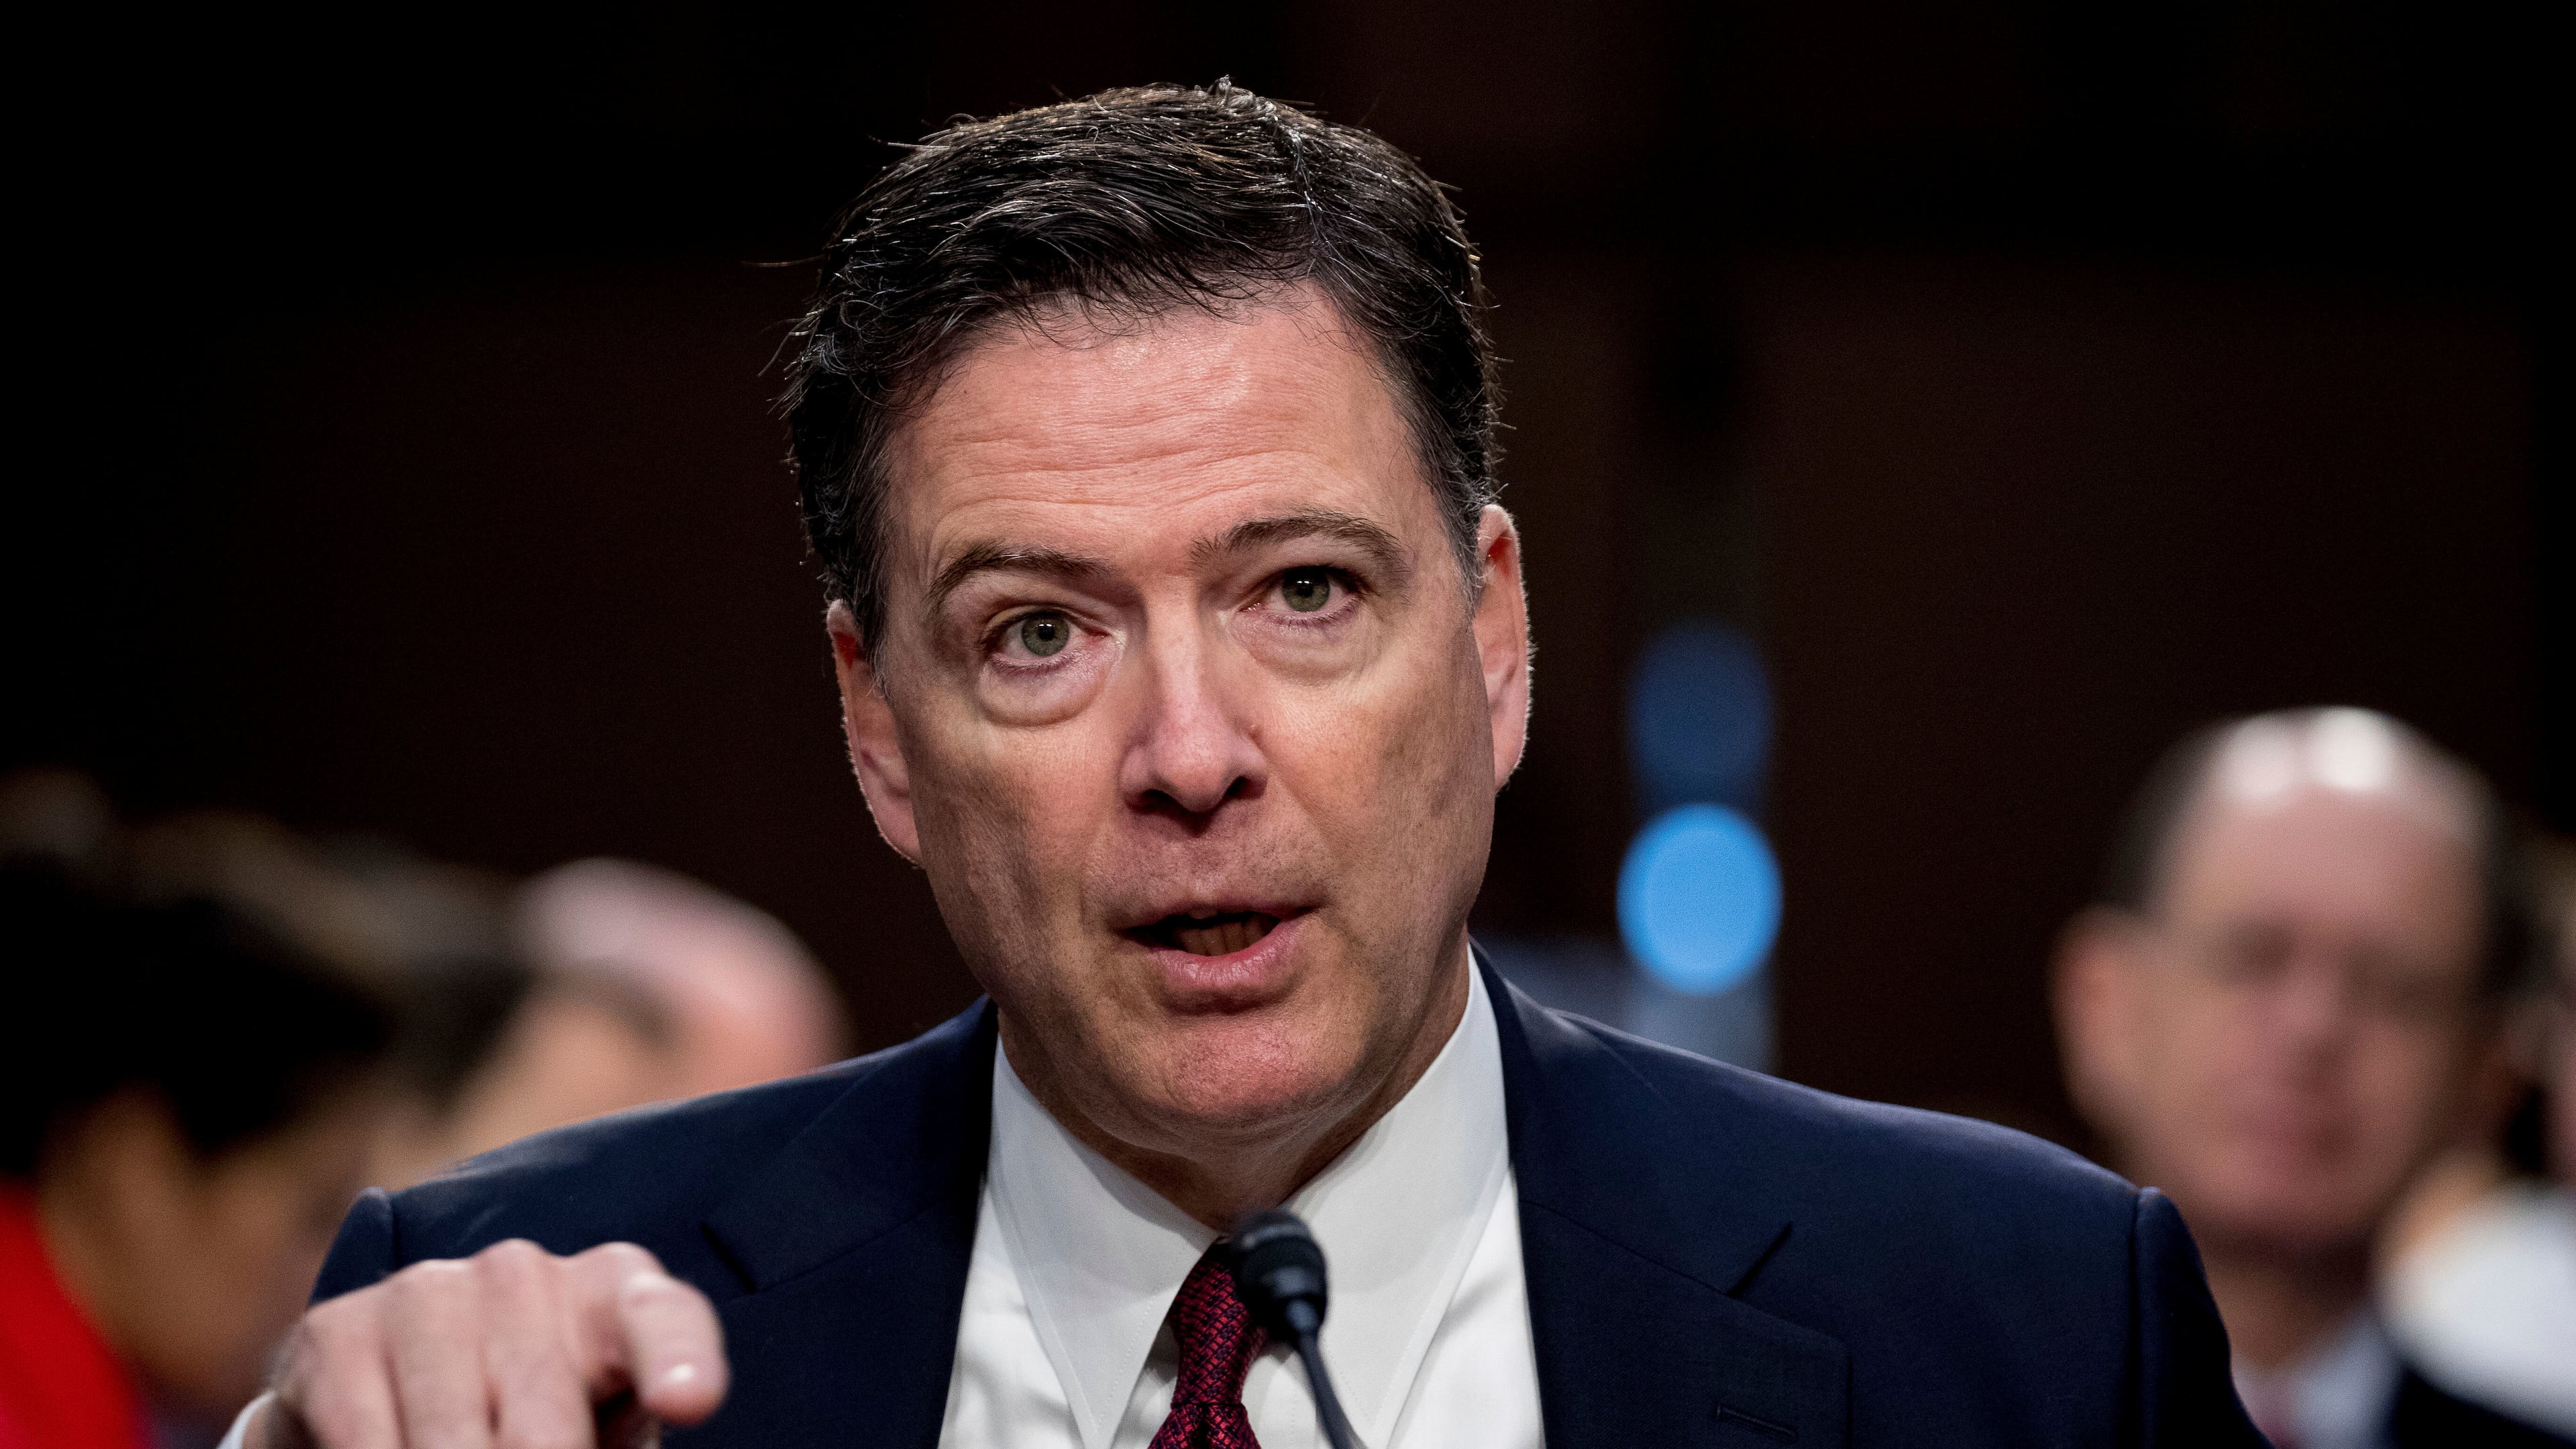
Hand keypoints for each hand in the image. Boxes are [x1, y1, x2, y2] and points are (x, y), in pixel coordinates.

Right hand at [251, 1240, 727, 1447]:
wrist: (396, 1395)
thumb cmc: (536, 1420)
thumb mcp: (594, 1433)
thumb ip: (618, 1442)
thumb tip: (658, 1424)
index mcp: (616, 1293)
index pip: (661, 1320)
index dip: (679, 1362)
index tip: (691, 1401)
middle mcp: (525, 1274)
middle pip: (546, 1430)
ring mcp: (428, 1292)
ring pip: (454, 1445)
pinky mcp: (339, 1329)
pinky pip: (369, 1442)